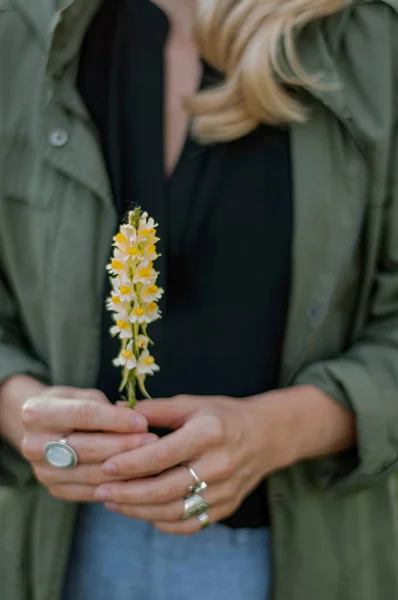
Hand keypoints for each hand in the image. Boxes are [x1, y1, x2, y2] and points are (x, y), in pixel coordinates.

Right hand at [21, 386, 156, 501]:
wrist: (41, 427)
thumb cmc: (70, 405)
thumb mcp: (83, 395)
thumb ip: (106, 407)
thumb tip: (139, 422)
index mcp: (37, 412)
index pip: (83, 415)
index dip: (115, 419)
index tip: (142, 421)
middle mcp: (32, 444)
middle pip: (86, 448)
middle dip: (123, 445)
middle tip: (152, 441)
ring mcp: (42, 471)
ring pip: (90, 473)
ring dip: (125, 468)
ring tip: (151, 459)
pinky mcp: (54, 490)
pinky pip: (91, 491)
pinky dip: (117, 485)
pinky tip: (139, 478)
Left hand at [95, 394, 295, 533]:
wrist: (266, 435)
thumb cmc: (223, 415)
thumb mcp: (192, 404)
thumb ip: (155, 409)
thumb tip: (116, 410)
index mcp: (208, 434)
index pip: (161, 455)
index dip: (130, 463)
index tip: (106, 465)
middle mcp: (218, 464)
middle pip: (165, 489)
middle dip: (127, 493)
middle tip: (100, 489)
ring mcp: (225, 490)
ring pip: (174, 511)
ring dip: (139, 511)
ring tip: (113, 501)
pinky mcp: (226, 507)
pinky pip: (190, 524)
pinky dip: (163, 523)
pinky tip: (142, 512)